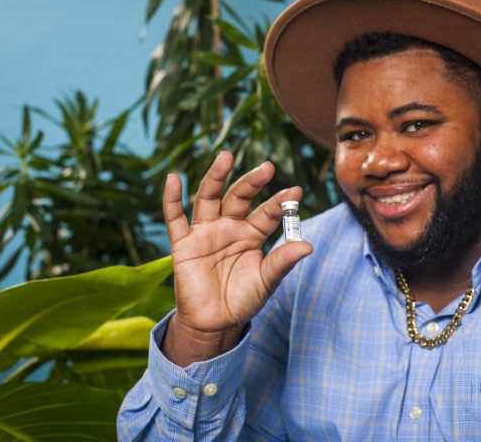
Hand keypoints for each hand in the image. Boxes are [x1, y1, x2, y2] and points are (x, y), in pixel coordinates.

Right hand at [161, 151, 311, 364]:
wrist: (215, 323)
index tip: (296, 191)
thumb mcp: (267, 280)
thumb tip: (308, 245)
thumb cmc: (244, 300)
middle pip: (240, 197)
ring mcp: (206, 232)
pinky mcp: (183, 243)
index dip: (281, 203)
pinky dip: (172, 198)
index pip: (268, 213)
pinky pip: (175, 218)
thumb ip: (283, 261)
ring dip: (216, 177)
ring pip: (209, 198)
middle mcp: (229, 227)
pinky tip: (174, 178)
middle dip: (252, 182)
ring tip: (225, 156)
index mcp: (253, 234)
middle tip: (268, 167)